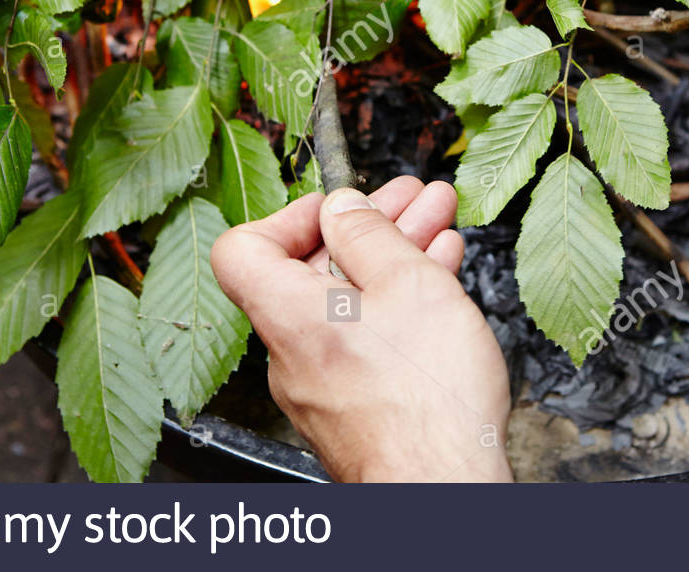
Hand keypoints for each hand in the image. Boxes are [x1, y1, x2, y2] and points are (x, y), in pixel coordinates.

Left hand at [211, 177, 512, 482]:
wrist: (443, 487)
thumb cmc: (427, 401)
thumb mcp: (408, 284)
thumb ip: (369, 235)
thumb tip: (344, 207)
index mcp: (288, 314)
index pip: (244, 248)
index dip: (292, 214)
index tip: (340, 205)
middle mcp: (291, 352)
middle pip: (310, 270)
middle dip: (369, 226)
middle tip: (415, 200)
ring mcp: (320, 384)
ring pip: (346, 303)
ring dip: (391, 260)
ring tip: (440, 227)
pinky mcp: (351, 407)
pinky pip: (362, 338)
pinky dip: (395, 303)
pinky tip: (437, 280)